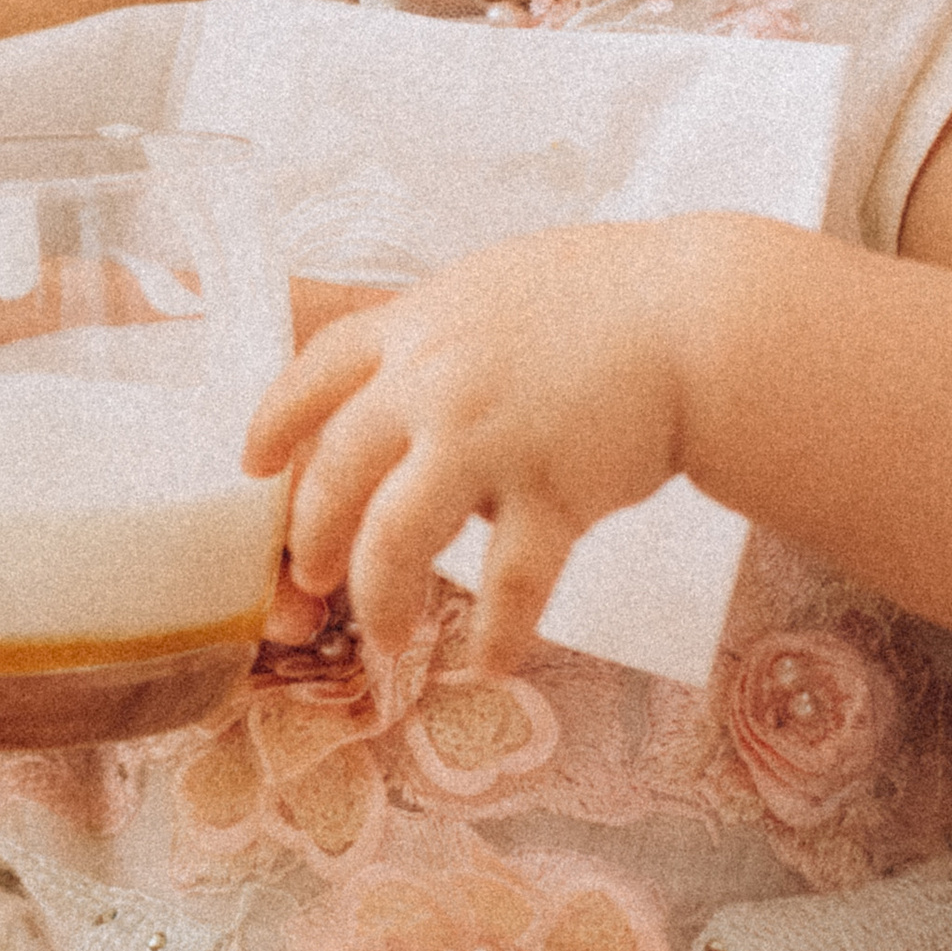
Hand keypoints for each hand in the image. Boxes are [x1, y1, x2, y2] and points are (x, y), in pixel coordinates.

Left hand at [245, 225, 702, 667]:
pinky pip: (509, 585)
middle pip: (335, 474)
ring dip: (382, 599)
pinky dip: (497, 635)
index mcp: (415, 326)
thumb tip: (399, 380)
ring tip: (388, 635)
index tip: (253, 462)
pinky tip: (491, 664)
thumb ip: (437, 331)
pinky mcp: (554, 493)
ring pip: (395, 541)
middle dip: (314, 536)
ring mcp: (490, 440)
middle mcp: (434, 384)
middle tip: (313, 575)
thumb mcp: (493, 285)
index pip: (312, 374)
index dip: (274, 423)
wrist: (698, 316)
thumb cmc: (605, 294)